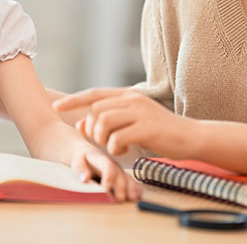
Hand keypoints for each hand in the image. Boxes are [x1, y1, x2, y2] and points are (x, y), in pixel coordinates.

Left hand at [56, 88, 191, 157]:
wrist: (191, 137)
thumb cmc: (159, 132)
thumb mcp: (132, 124)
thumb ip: (109, 122)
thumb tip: (80, 124)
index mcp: (128, 96)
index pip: (94, 94)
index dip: (73, 100)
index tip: (55, 107)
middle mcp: (132, 99)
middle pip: (96, 109)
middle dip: (91, 128)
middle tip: (101, 141)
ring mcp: (140, 112)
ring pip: (104, 121)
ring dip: (102, 138)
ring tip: (113, 147)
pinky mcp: (147, 127)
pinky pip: (118, 137)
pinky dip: (115, 147)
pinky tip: (123, 151)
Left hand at [70, 145, 141, 201]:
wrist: (88, 153)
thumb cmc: (82, 159)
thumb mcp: (77, 161)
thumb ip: (80, 170)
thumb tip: (85, 179)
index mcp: (102, 160)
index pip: (108, 167)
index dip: (108, 179)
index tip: (106, 190)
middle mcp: (113, 165)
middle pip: (120, 176)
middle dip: (120, 188)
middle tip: (119, 200)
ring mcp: (119, 171)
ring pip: (128, 179)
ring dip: (131, 189)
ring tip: (132, 199)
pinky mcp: (122, 176)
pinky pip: (131, 181)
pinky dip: (136, 188)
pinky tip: (138, 195)